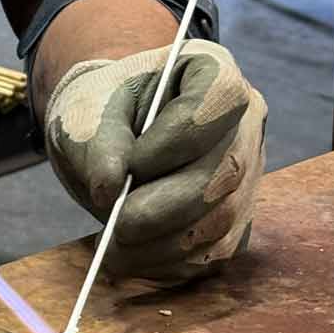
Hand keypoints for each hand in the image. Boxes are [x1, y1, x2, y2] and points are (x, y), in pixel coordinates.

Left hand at [43, 42, 265, 283]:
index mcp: (211, 71)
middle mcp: (243, 120)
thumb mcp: (86, 111)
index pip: (218, 99)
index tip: (132, 165)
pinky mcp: (237, 217)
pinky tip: (134, 256)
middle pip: (224, 169)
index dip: (178, 138)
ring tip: (116, 245)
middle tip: (118, 224)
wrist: (110, 132)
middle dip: (166, 207)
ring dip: (166, 242)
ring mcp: (247, 171)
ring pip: (222, 218)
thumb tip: (109, 189)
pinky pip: (215, 250)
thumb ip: (97, 143)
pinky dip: (172, 261)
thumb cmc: (102, 110)